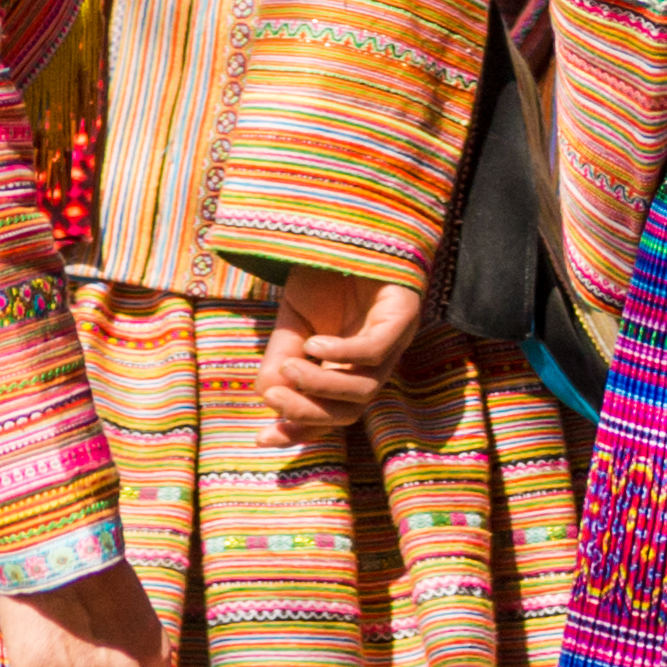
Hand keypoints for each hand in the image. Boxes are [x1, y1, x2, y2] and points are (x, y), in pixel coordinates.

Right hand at [258, 265, 424, 439]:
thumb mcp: (293, 324)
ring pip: (365, 389)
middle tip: (273, 393)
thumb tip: (268, 395)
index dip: (299, 431)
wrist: (347, 227)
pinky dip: (343, 354)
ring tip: (289, 366)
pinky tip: (314, 344)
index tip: (261, 438)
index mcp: (348, 368)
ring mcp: (393, 341)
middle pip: (350, 412)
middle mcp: (374, 363)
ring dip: (321, 385)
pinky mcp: (404, 315)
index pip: (329, 415)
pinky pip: (376, 350)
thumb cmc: (324, 276)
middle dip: (308, 412)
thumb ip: (282, 359)